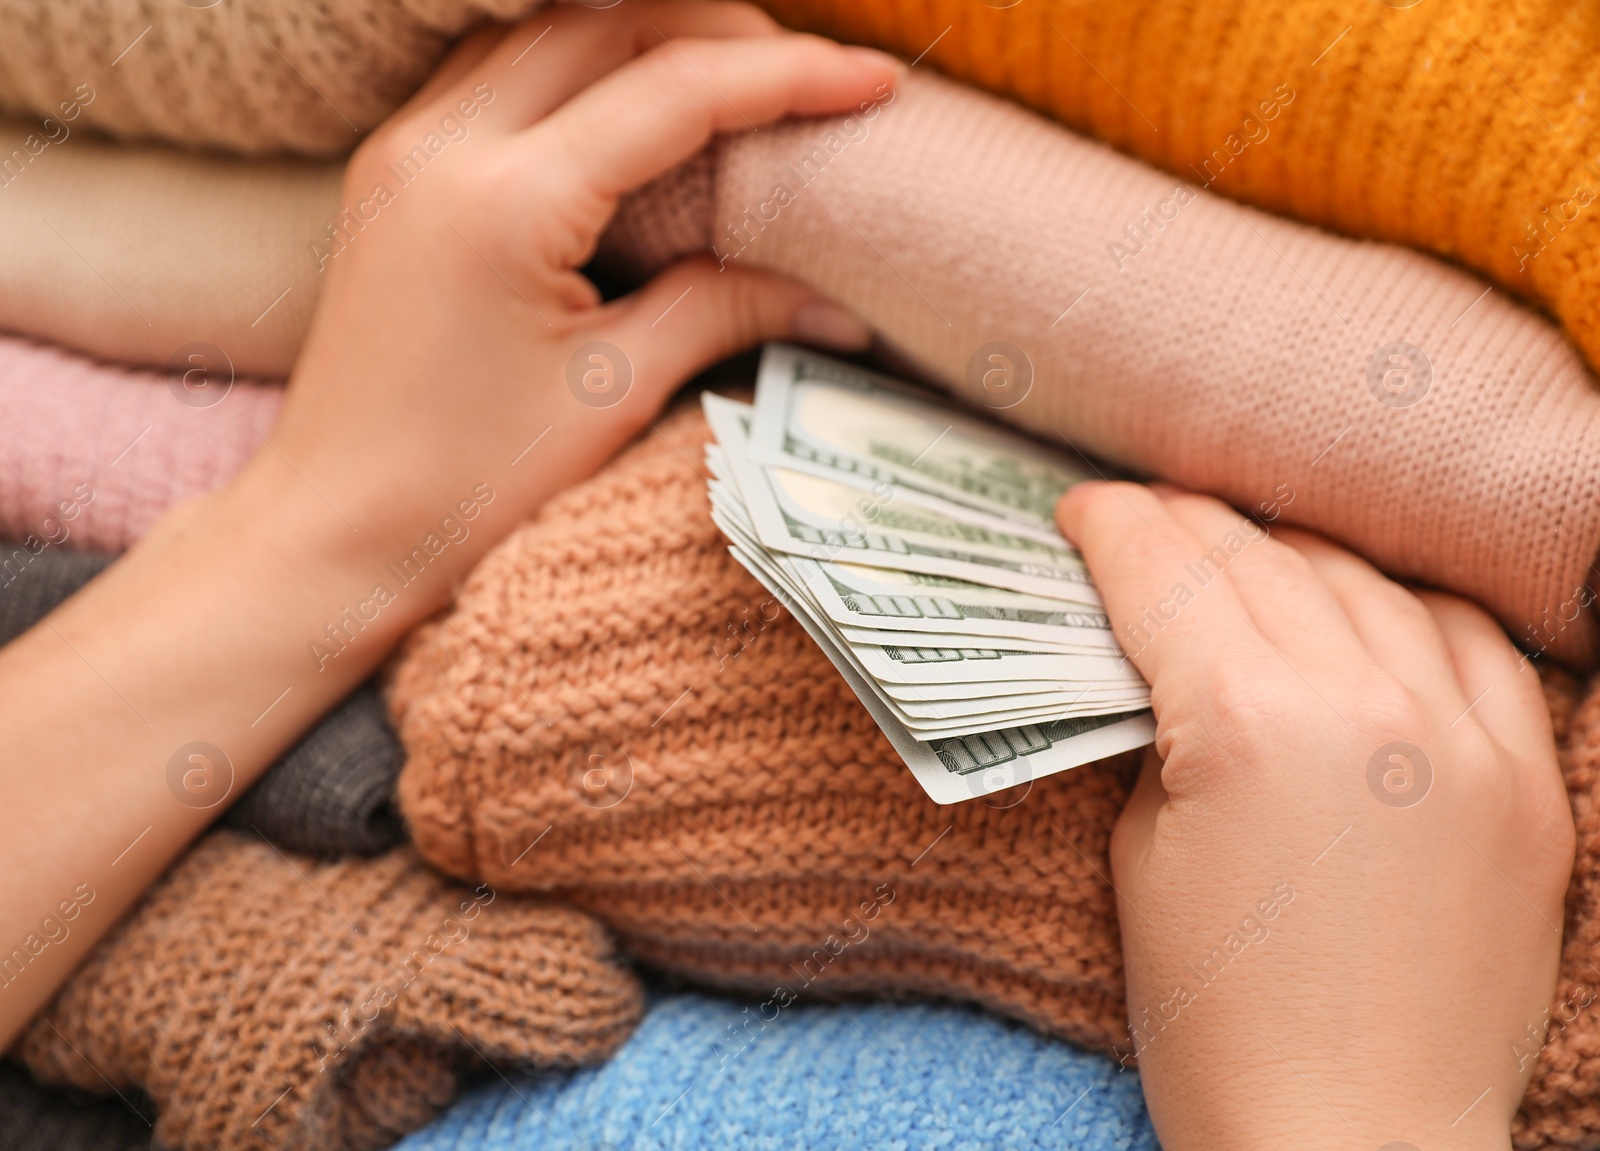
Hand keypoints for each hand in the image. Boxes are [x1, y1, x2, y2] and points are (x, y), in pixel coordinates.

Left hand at [258, 0, 894, 614]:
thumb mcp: (611, 393)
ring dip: (645, 38)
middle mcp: (441, 146)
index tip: (873, 82)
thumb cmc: (462, 486)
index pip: (675, 91)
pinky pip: (495, 72)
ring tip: (734, 86)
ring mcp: (403, 151)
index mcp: (504, 201)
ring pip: (546, 30)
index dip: (788, 76)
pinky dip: (577, 68)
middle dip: (721, 36)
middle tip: (806, 83)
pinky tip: (630, 110)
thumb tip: (837, 296)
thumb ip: (724, 310)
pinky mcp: (389, 173)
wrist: (330, 532)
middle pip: (609, 22)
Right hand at [1057, 482, 1574, 1150]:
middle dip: (1186, 528)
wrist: (1351, 1139)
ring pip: (1368, 583)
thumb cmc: (1216, 1019)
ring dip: (1292, 559)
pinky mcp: (1529, 784)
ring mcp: (1464, 742)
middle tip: (1142, 526)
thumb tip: (1158, 650)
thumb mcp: (1140, 853)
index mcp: (1245, 725)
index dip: (1110, 528)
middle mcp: (1365, 709)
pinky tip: (1368, 616)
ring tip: (1247, 564)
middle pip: (1259, 560)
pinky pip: (1476, 645)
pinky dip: (1408, 613)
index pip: (1165, 573)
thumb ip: (1157, 726)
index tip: (1083, 512)